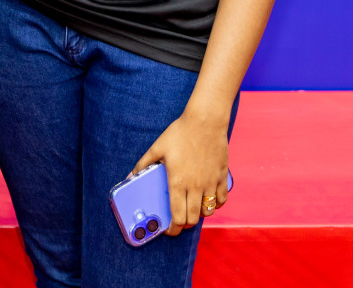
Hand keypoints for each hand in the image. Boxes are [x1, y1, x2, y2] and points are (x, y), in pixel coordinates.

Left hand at [133, 110, 229, 234]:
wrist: (205, 121)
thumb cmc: (180, 133)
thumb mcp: (157, 148)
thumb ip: (143, 164)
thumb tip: (130, 176)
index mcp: (178, 182)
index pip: (177, 216)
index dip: (173, 229)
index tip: (169, 230)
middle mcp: (196, 186)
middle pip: (193, 218)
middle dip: (185, 224)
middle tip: (179, 220)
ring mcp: (211, 183)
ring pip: (208, 211)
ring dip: (200, 214)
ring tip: (193, 208)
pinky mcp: (222, 177)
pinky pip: (221, 199)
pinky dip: (215, 204)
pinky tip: (209, 199)